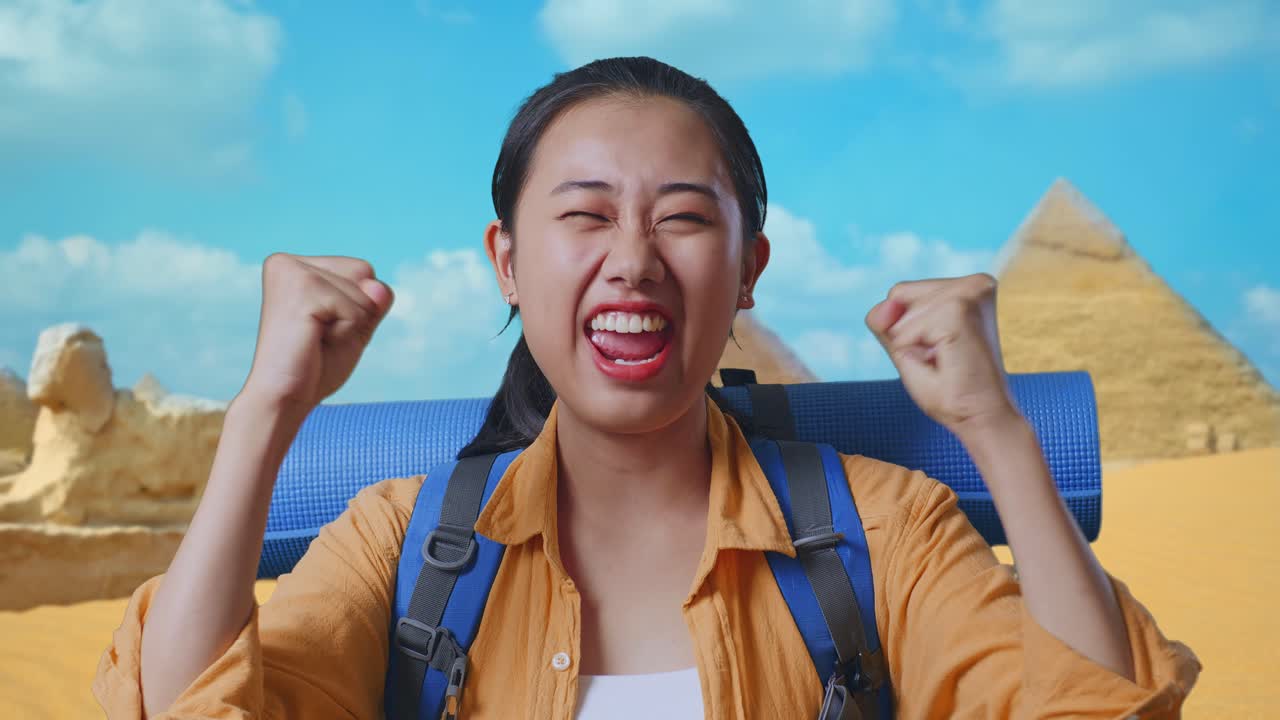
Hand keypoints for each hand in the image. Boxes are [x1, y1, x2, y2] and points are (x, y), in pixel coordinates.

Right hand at [239, 253, 393, 411]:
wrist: (282, 398)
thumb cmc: (315, 366)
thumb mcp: (355, 326)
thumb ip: (374, 300)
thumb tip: (379, 286)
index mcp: (294, 265)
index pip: (362, 270)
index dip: (357, 307)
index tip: (322, 328)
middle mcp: (287, 262)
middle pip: (365, 274)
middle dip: (356, 314)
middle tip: (319, 337)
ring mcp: (292, 271)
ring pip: (364, 292)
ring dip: (350, 326)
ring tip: (314, 340)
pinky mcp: (301, 287)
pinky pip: (356, 309)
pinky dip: (347, 333)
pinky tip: (314, 341)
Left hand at [865, 273, 1018, 435]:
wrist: (982, 418)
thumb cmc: (952, 389)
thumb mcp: (907, 349)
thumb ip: (886, 322)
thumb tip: (886, 303)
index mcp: (969, 287)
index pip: (902, 292)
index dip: (905, 328)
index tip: (939, 350)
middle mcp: (975, 283)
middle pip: (898, 293)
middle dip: (905, 331)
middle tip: (942, 358)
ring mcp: (970, 292)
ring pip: (900, 305)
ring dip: (910, 342)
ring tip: (945, 360)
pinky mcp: (960, 308)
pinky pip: (905, 326)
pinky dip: (912, 349)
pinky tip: (945, 361)